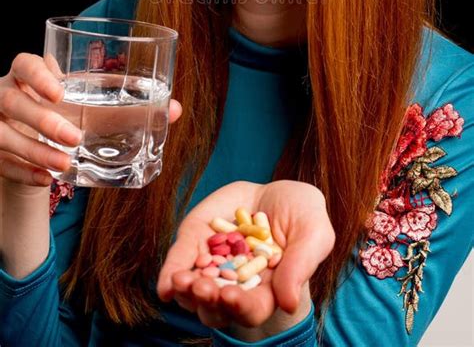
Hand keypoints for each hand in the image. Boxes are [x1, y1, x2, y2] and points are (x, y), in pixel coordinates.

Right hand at [0, 52, 181, 188]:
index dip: (38, 75)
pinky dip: (22, 172)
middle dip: (42, 120)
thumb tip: (176, 109)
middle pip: (13, 100)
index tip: (61, 93)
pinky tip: (45, 180)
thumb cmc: (71, 113)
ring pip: (2, 133)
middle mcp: (7, 93)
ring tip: (65, 164)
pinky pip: (0, 161)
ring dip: (34, 150)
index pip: (24, 63)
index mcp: (29, 74)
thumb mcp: (93, 107)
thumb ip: (130, 107)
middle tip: (74, 137)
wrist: (32, 138)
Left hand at [157, 180, 334, 336]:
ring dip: (187, 292)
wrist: (278, 189)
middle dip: (207, 301)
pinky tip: (167, 282)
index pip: (252, 308)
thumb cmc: (303, 214)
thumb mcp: (313, 232)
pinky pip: (181, 261)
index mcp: (267, 289)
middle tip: (202, 289)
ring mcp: (214, 265)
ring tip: (182, 281)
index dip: (241, 306)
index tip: (232, 297)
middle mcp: (237, 284)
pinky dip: (170, 273)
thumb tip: (287, 302)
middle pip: (217, 307)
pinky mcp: (197, 241)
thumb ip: (301, 264)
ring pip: (194, 292)